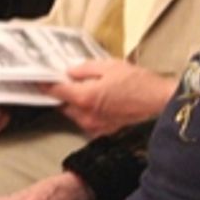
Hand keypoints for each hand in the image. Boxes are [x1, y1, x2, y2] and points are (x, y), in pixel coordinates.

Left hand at [43, 60, 176, 138]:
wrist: (162, 105)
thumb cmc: (139, 83)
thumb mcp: (111, 66)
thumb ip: (85, 69)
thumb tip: (70, 72)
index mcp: (85, 98)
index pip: (56, 92)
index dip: (45, 85)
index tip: (38, 80)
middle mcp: (86, 116)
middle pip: (64, 105)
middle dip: (62, 94)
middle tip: (65, 81)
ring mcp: (95, 128)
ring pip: (75, 115)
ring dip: (75, 104)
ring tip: (86, 89)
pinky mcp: (105, 133)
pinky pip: (88, 121)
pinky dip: (88, 112)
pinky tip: (99, 101)